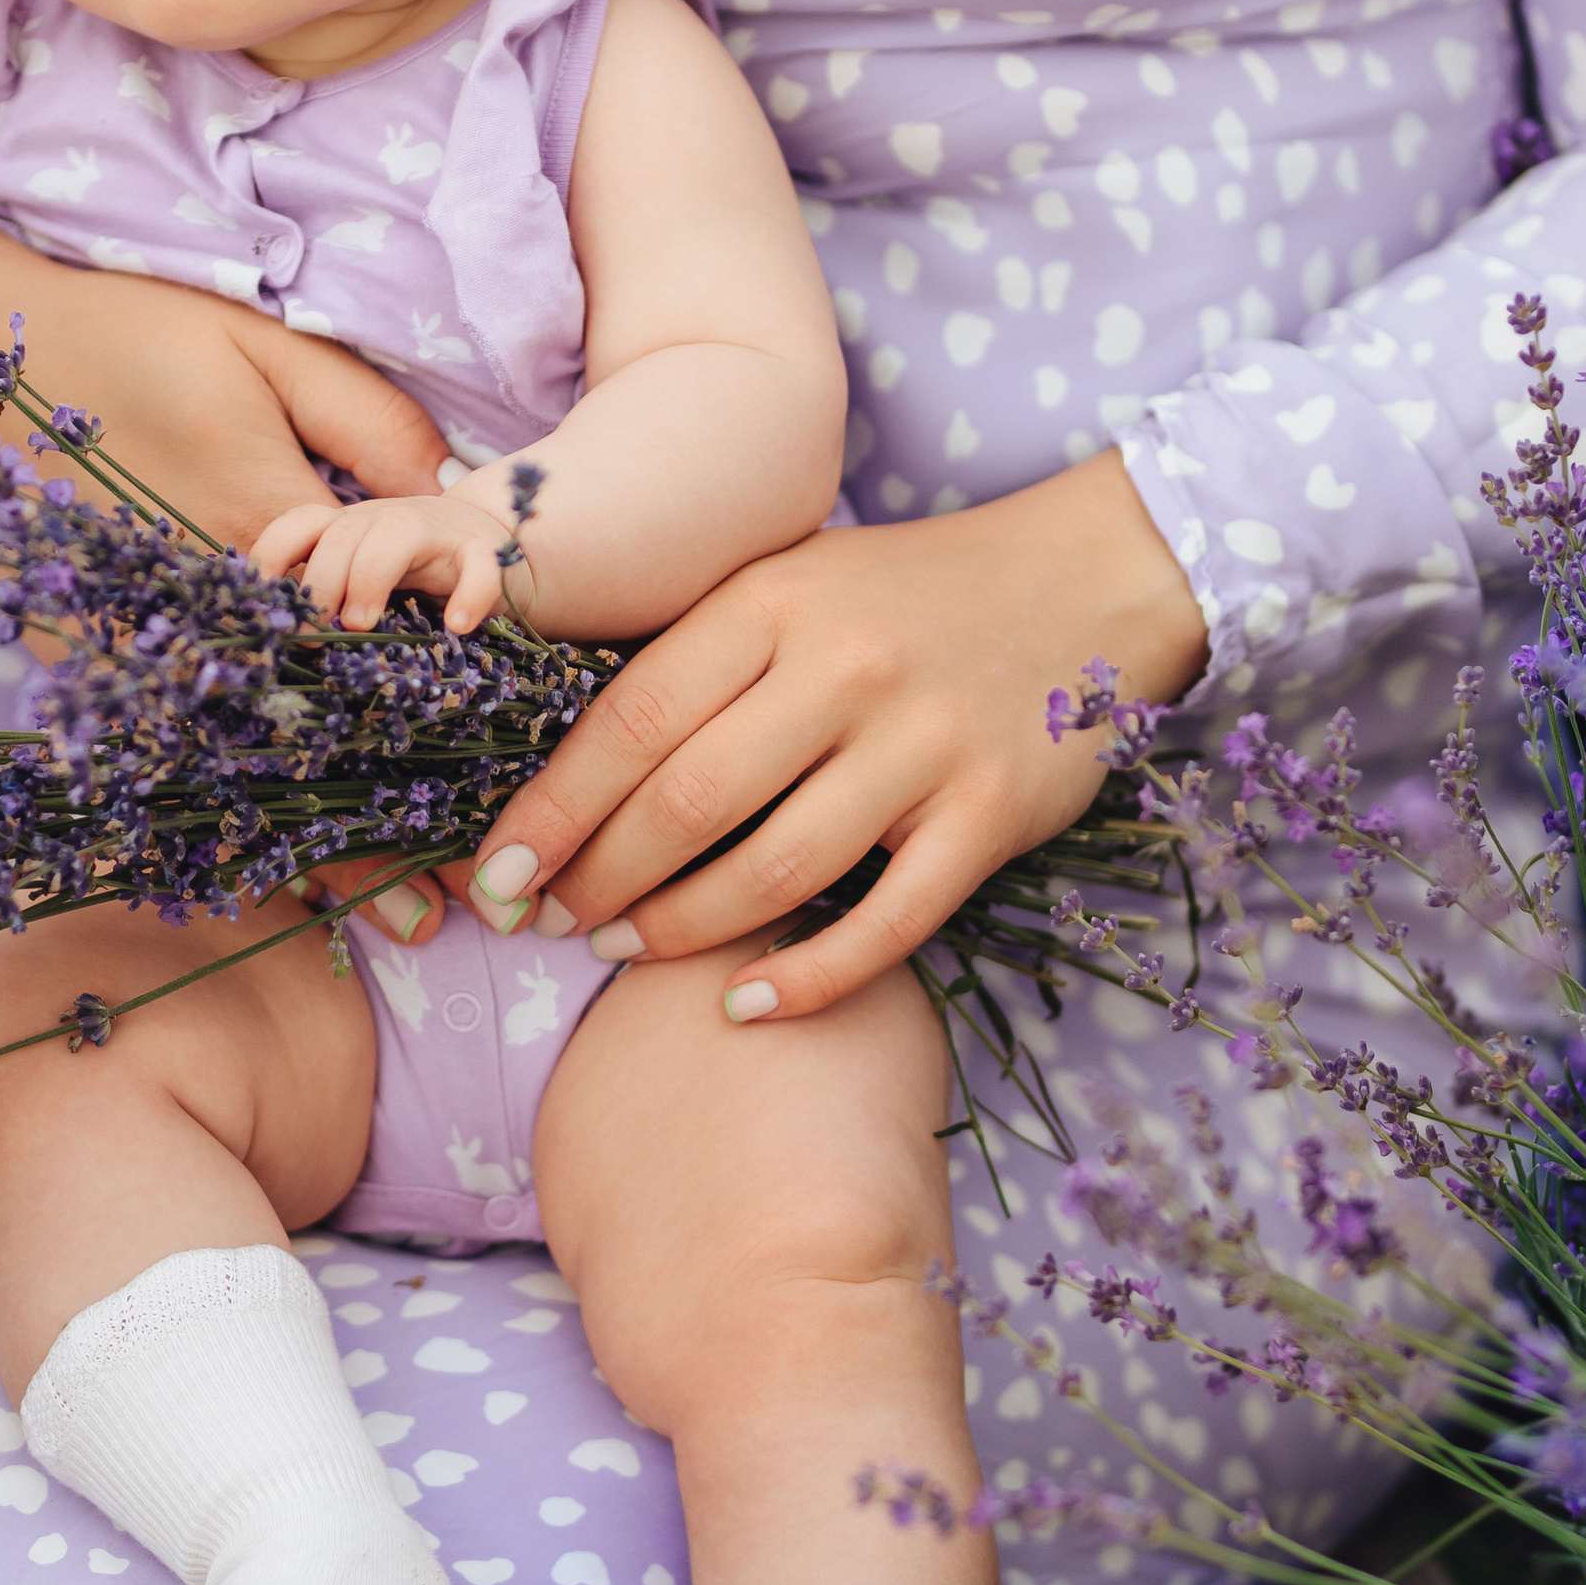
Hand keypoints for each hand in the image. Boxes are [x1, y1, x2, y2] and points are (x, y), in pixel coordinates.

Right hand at [0, 223, 466, 944]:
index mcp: (262, 528)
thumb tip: (457, 494)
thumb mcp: (274, 350)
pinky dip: (213, 805)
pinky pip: (155, 749)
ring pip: (228, 768)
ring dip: (305, 843)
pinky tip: (267, 863)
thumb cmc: (137, 331)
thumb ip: (372, 426)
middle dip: (376, 834)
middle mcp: (194, 604)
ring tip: (382, 918)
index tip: (481, 817)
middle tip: (441, 916)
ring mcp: (124, 640)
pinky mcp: (68, 653)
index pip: (368, 661)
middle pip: (304, 743)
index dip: (435, 741)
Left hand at [252, 488, 515, 633]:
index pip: (300, 525)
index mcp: (350, 528)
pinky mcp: (486, 551)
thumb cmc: (415, 572)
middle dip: (320, 580)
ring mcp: (437, 532)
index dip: (272, 555)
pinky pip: (479, 565)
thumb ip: (328, 599)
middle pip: (341, 533)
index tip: (262, 602)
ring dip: (370, 577)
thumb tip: (274, 642)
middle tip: (315, 631)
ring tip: (361, 625)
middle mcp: (386, 521)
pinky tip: (457, 627)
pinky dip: (469, 594)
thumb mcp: (364, 577)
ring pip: (396, 535)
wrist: (493, 542)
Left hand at [462, 447, 1208, 1020]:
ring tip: (621, 949)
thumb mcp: (791, 585)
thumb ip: (699, 658)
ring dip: (680, 928)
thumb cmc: (905, 596)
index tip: (499, 871)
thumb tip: (568, 771)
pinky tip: (745, 1002)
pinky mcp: (990, 816)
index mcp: (774, 603)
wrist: (1086, 581)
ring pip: (774, 870)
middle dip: (599, 877)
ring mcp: (923, 746)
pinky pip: (884, 923)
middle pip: (688, 802)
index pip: (631, 719)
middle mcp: (844, 669)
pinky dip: (806, 976)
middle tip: (549, 921)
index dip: (553, 809)